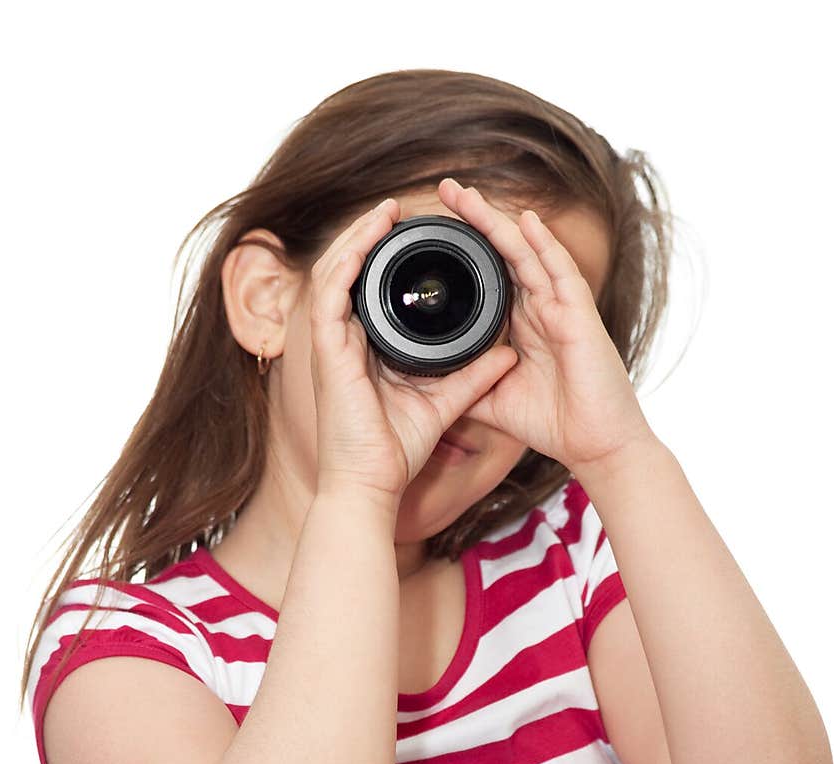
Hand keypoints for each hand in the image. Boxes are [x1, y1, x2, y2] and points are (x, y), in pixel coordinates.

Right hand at [309, 195, 518, 505]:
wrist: (371, 485)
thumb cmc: (395, 453)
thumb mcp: (446, 404)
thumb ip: (475, 376)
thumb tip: (508, 352)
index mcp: (364, 350)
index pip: (369, 290)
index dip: (385, 258)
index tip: (414, 236)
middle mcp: (342, 342)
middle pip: (349, 272)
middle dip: (370, 235)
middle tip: (398, 209)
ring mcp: (329, 345)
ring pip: (336, 271)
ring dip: (359, 236)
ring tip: (386, 211)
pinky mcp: (325, 352)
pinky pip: (330, 292)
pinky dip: (348, 260)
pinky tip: (368, 237)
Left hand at [436, 178, 653, 470]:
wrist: (597, 446)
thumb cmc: (555, 424)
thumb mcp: (493, 403)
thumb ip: (465, 385)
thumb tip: (425, 381)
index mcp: (522, 323)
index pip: (488, 275)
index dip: (463, 250)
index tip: (430, 231)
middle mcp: (541, 308)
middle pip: (504, 252)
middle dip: (475, 220)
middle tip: (443, 191)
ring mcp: (561, 308)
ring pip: (526, 252)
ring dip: (497, 222)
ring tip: (467, 195)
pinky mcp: (580, 317)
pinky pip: (561, 272)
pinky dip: (544, 245)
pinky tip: (525, 221)